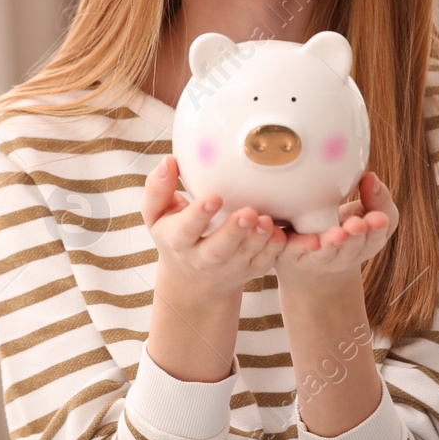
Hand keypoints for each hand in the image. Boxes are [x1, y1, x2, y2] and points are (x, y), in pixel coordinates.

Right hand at [140, 155, 287, 299]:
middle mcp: (202, 258)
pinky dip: (273, 251)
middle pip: (218, 249)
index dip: (199, 215)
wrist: (192, 279)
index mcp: (178, 240)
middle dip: (233, 231)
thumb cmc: (174, 232)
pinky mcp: (248, 271)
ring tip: (267, 221)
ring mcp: (227, 267)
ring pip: (244, 256)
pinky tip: (281, 234)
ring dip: (257, 240)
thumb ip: (158, 188)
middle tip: (249, 212)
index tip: (214, 198)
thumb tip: (168, 160)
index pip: (186, 229)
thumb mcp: (157, 214)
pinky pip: (263, 263)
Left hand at [275, 172, 396, 295]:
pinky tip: (299, 238)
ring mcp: (318, 258)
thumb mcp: (367, 213)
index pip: (375, 237)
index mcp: (365, 244)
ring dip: (330, 244)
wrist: (309, 255)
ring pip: (324, 254)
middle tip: (356, 225)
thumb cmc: (344, 227)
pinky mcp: (292, 255)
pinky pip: (294, 251)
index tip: (379, 218)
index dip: (377, 228)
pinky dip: (295, 245)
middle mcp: (343, 255)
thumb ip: (377, 198)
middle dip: (353, 237)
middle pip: (351, 248)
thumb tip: (370, 177)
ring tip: (336, 234)